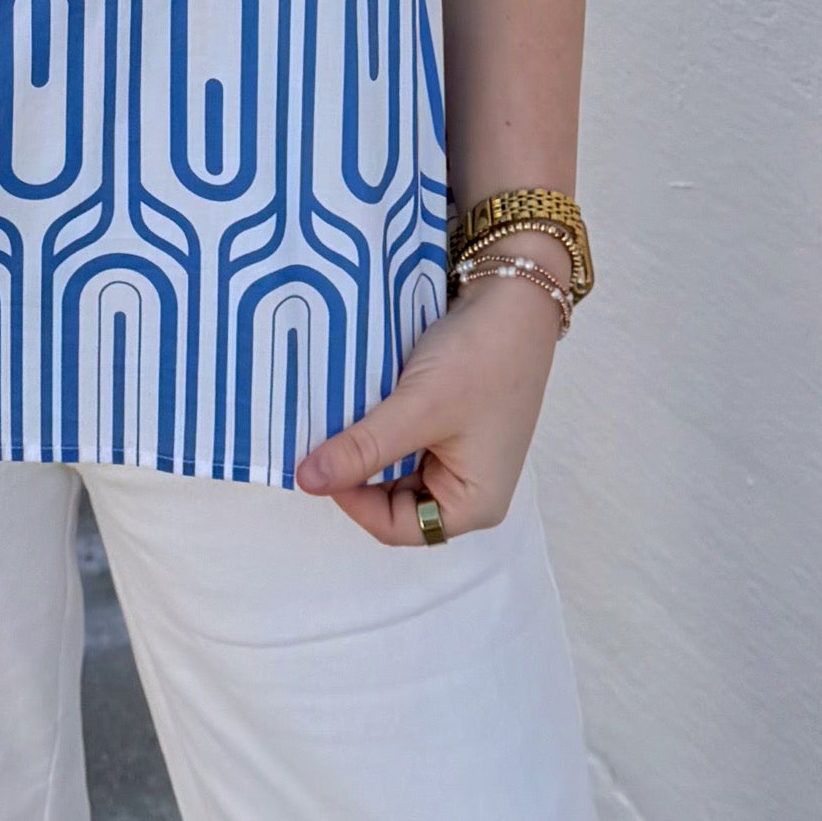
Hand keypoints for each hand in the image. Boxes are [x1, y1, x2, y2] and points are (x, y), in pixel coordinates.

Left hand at [295, 264, 563, 544]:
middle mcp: (469, 489)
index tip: (322, 458)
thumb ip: (362, 449)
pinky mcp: (450, 425)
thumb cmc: (481, 358)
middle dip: (358, 471)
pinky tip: (360, 401)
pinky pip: (403, 440)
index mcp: (474, 504)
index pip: (395, 526)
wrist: (515, 294)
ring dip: (366, 445)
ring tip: (341, 416)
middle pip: (393, 500)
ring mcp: (460, 456)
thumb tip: (306, 481)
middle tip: (324, 434)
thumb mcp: (417, 408)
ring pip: (394, 468)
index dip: (352, 499)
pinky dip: (379, 424)